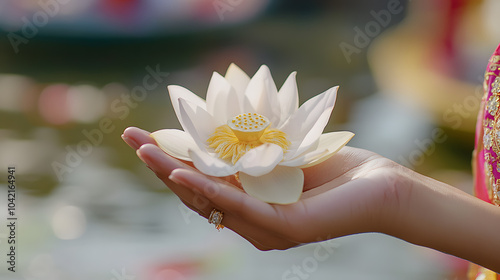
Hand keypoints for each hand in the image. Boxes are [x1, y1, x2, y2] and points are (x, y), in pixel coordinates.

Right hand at [122, 127, 406, 249]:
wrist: (382, 187)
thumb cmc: (335, 168)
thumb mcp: (282, 153)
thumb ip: (249, 152)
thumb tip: (213, 129)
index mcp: (249, 205)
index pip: (202, 184)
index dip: (171, 160)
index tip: (147, 137)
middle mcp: (252, 222)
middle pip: (197, 194)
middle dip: (162, 166)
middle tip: (133, 140)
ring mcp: (267, 230)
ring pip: (212, 202)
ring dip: (176, 175)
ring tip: (148, 153)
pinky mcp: (286, 229)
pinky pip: (242, 207)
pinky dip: (211, 190)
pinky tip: (184, 174)